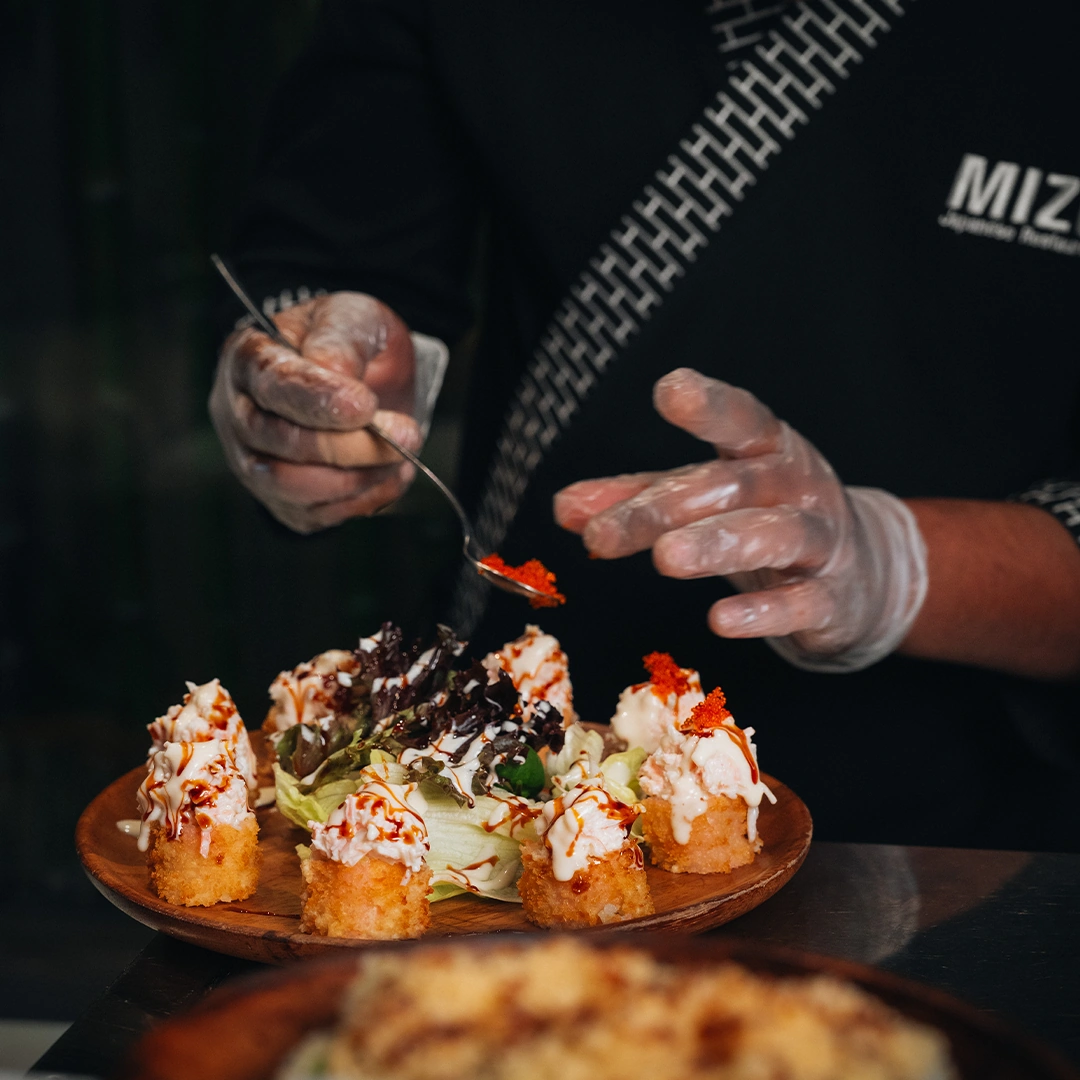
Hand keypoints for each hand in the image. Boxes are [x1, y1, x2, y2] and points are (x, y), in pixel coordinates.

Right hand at [210, 292, 420, 532]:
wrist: (366, 379)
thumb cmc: (350, 344)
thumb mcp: (352, 317)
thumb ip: (339, 339)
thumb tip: (332, 373)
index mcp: (249, 358)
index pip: (273, 384)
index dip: (319, 400)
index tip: (365, 405)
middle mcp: (239, 413)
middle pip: (280, 442)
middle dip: (349, 445)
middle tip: (406, 435)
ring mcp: (254, 461)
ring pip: (291, 486)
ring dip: (355, 477)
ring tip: (399, 455)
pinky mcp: (281, 499)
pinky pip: (314, 515)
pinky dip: (360, 500)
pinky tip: (388, 475)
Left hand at [554, 368, 927, 671]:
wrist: (862, 579)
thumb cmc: (764, 521)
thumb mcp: (705, 500)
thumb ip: (637, 498)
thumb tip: (564, 507)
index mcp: (766, 450)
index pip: (741, 419)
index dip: (710, 404)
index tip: (669, 389)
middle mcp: (797, 486)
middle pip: (733, 486)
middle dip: (667, 507)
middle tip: (602, 536)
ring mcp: (820, 541)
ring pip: (775, 534)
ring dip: (718, 543)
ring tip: (666, 558)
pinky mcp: (829, 599)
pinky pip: (801, 602)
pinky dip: (762, 611)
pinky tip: (721, 619)